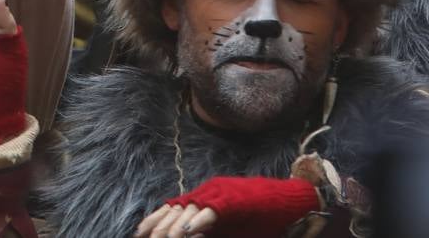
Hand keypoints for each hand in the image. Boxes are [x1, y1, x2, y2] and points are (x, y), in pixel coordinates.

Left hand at [137, 176, 319, 237]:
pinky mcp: (232, 202)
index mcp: (204, 199)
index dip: (153, 221)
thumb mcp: (228, 227)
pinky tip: (187, 231)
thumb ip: (207, 230)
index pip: (171, 208)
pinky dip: (198, 222)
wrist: (289, 202)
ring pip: (187, 211)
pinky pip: (211, 212)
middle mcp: (207, 194)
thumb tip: (188, 234)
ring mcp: (219, 196)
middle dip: (157, 227)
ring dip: (172, 229)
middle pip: (173, 210)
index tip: (139, 234)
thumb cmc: (261, 218)